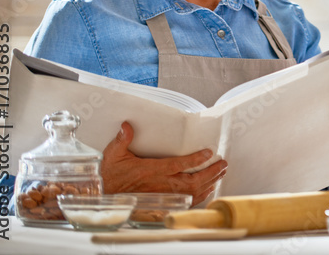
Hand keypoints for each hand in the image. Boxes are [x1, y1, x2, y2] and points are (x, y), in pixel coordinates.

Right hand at [102, 121, 226, 206]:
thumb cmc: (111, 175)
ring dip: (208, 183)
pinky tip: (208, 189)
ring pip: (191, 192)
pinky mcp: (163, 202)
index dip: (194, 160)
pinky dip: (200, 196)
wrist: (105, 195)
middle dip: (210, 173)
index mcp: (150, 171)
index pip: (177, 165)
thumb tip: (127, 125)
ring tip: (220, 174)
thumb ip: (122, 140)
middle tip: (223, 164)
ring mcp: (163, 195)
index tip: (208, 153)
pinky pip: (186, 202)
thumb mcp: (113, 154)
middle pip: (191, 181)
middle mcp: (159, 184)